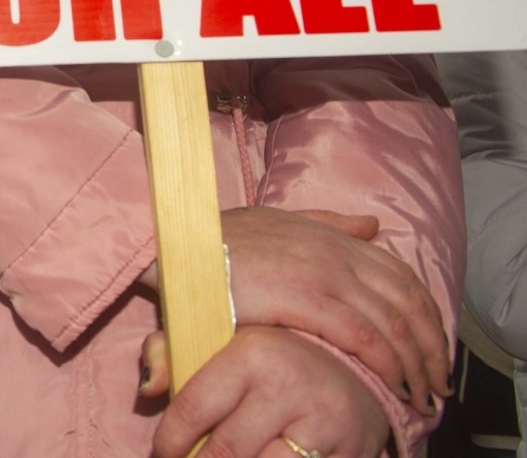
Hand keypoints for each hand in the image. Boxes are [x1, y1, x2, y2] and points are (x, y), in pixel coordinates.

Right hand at [138, 207, 449, 413]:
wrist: (176, 247)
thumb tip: (371, 225)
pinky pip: (366, 336)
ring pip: (394, 322)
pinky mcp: (310, 299)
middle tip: (436, 378)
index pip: (399, 272)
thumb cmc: (214, 240)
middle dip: (431, 343)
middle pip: (407, 299)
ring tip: (422, 393)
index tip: (431, 342)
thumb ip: (323, 224)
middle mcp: (336, 252)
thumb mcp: (272, 221)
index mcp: (330, 236)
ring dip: (417, 362)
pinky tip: (395, 385)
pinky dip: (389, 364)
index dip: (424, 310)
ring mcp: (326, 274)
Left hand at [142, 326, 390, 457]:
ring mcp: (325, 426)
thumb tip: (148, 389)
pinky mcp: (350, 455)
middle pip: (226, 452)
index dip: (169, 442)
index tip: (163, 453)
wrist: (353, 368)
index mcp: (253, 353)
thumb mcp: (221, 342)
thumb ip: (170, 354)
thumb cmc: (270, 360)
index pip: (193, 409)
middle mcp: (290, 387)